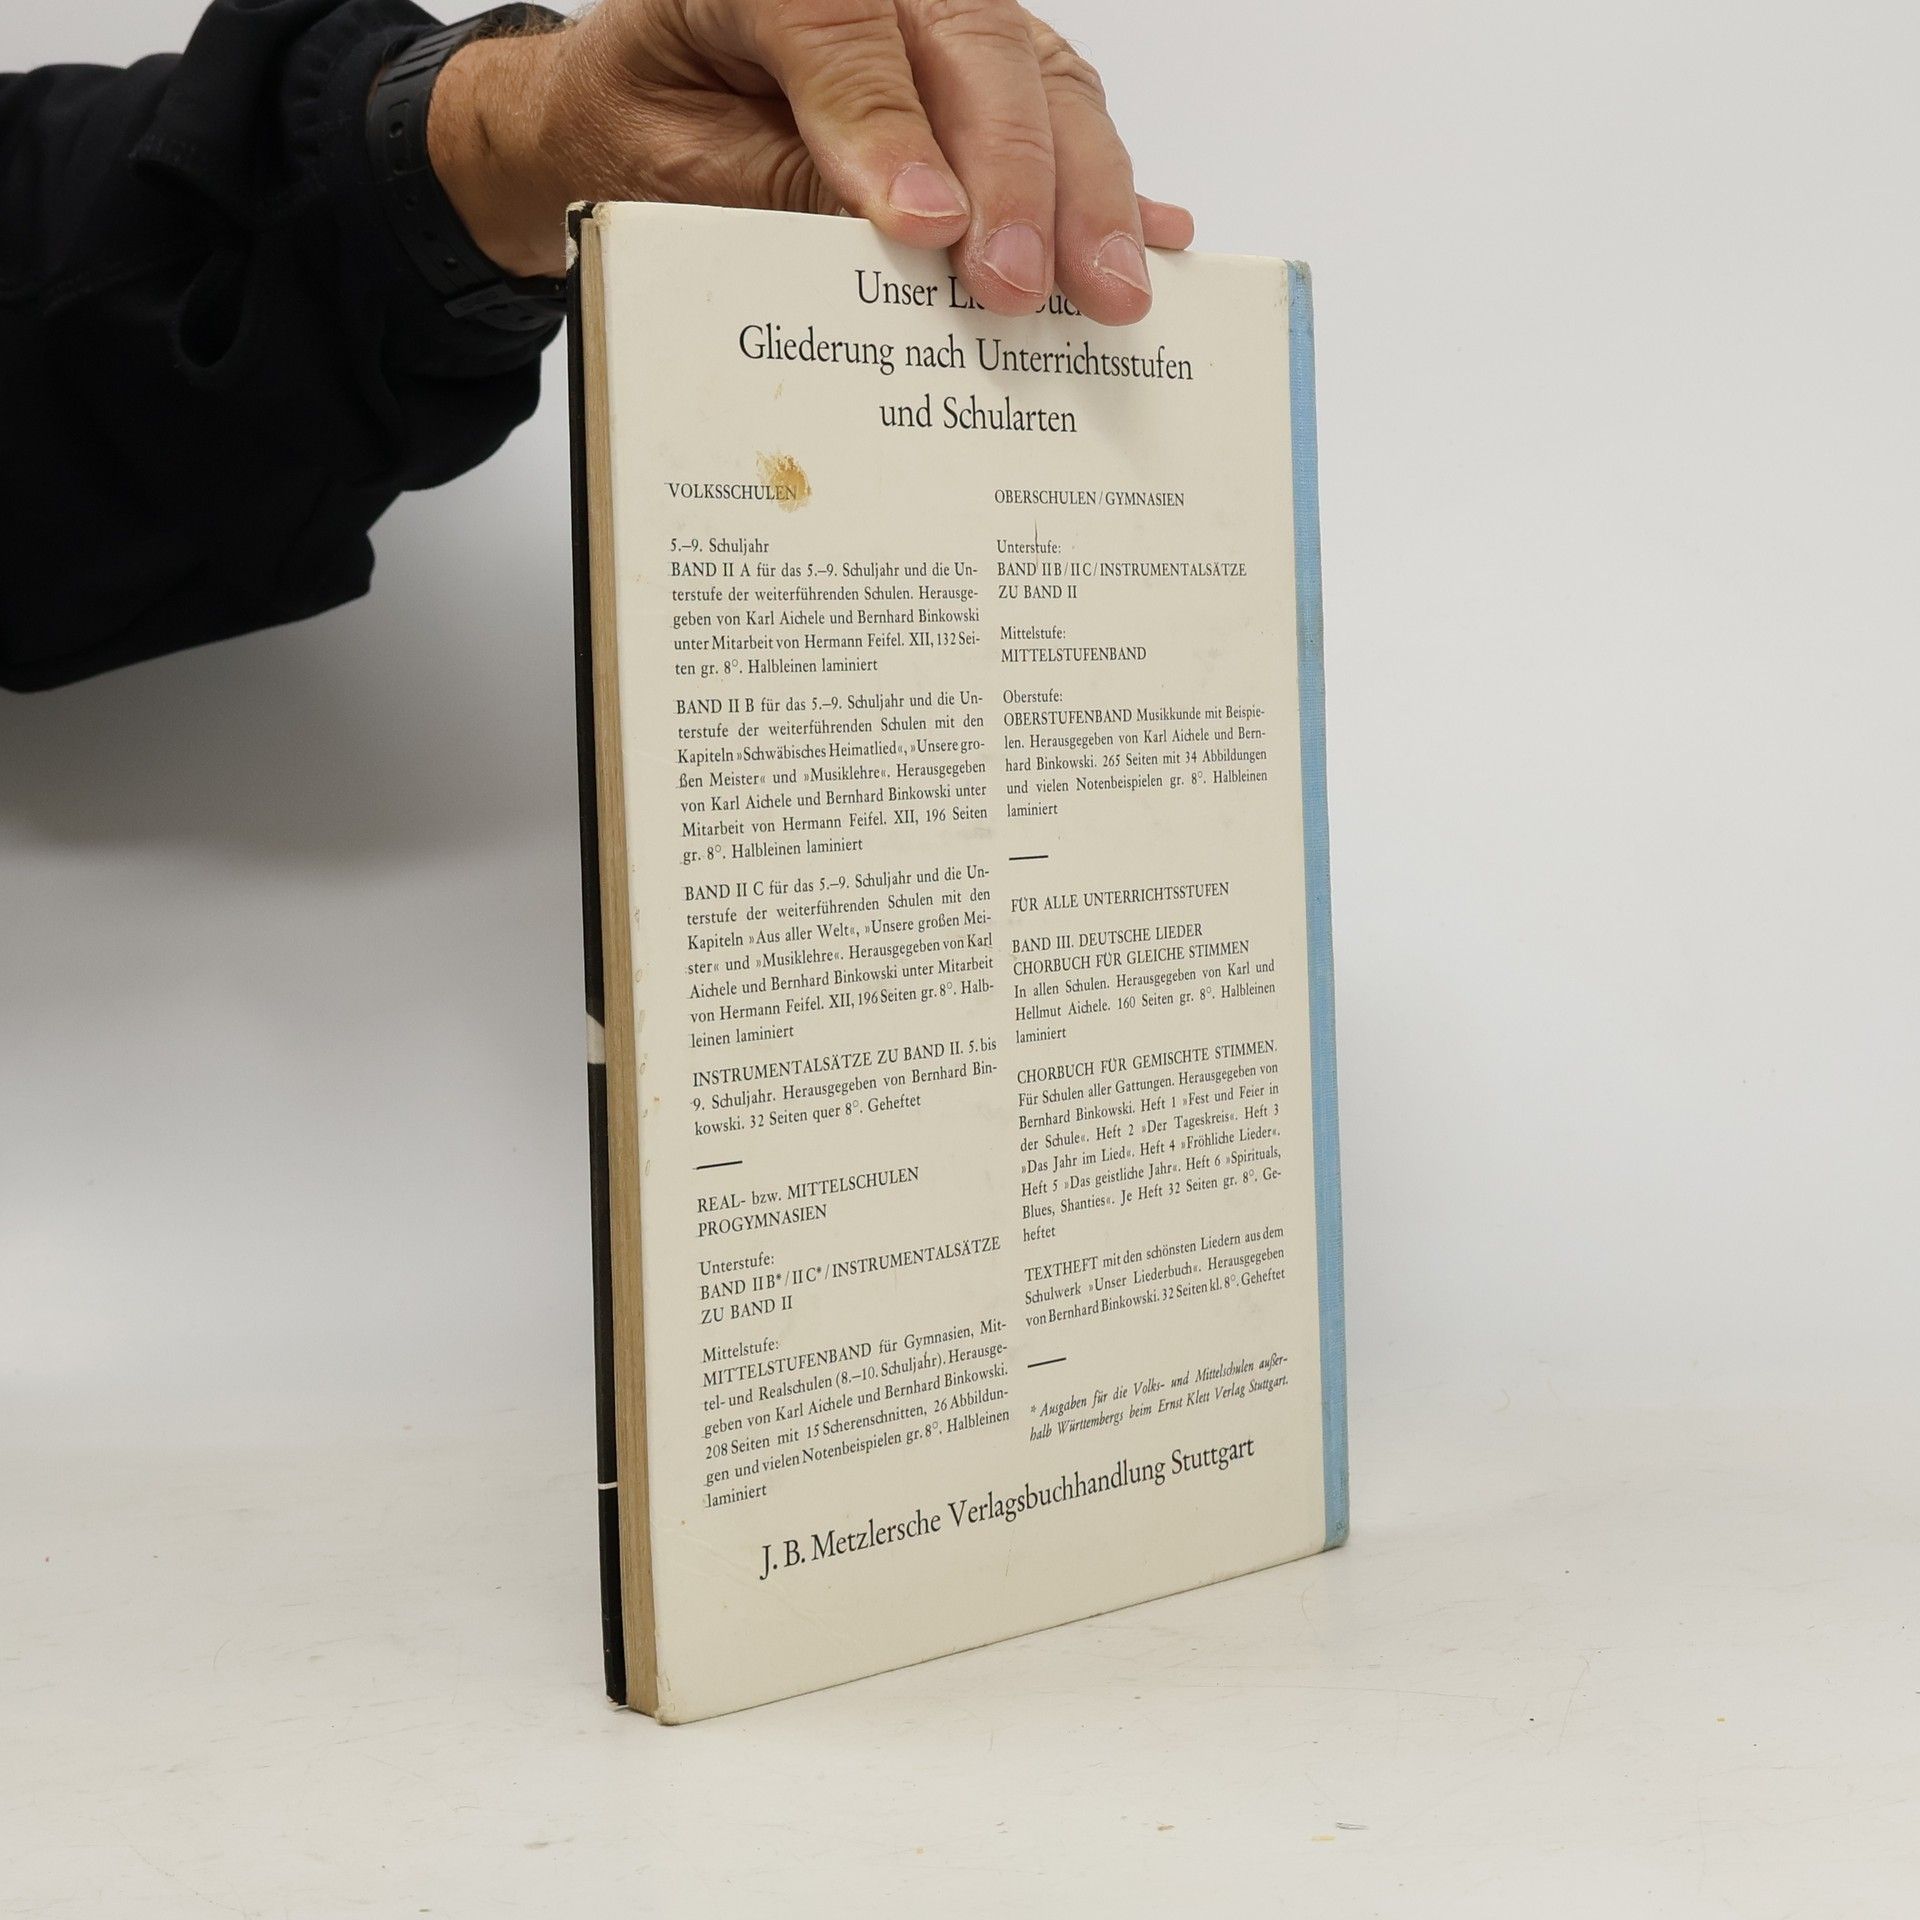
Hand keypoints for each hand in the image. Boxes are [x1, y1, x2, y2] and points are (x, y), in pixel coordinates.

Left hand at [426, 0, 1194, 322]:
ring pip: (1040, 75)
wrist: (635, 103)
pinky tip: (1152, 236)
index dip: (895, 128)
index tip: (931, 231)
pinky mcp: (981, 65)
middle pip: (977, 45)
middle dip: (1016, 178)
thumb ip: (781, 182)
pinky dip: (1104, 179)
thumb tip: (908, 227)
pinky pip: (1059, 104)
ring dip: (1083, 191)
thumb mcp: (674, 163)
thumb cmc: (647, 121)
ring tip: (1105, 290)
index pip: (842, 22)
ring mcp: (937, 12)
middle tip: (1023, 288)